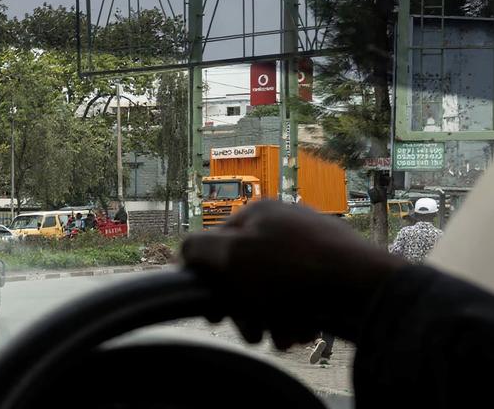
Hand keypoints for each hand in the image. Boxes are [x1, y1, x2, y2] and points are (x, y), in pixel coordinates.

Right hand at [181, 200, 403, 348]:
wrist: (365, 291)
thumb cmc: (294, 271)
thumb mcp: (230, 256)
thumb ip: (197, 249)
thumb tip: (186, 251)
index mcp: (259, 213)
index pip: (217, 248)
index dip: (211, 283)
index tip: (215, 314)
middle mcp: (285, 225)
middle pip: (246, 273)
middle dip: (245, 308)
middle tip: (252, 333)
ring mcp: (310, 247)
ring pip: (273, 290)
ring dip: (272, 319)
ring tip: (285, 336)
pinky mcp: (332, 272)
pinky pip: (301, 297)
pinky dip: (297, 317)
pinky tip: (304, 330)